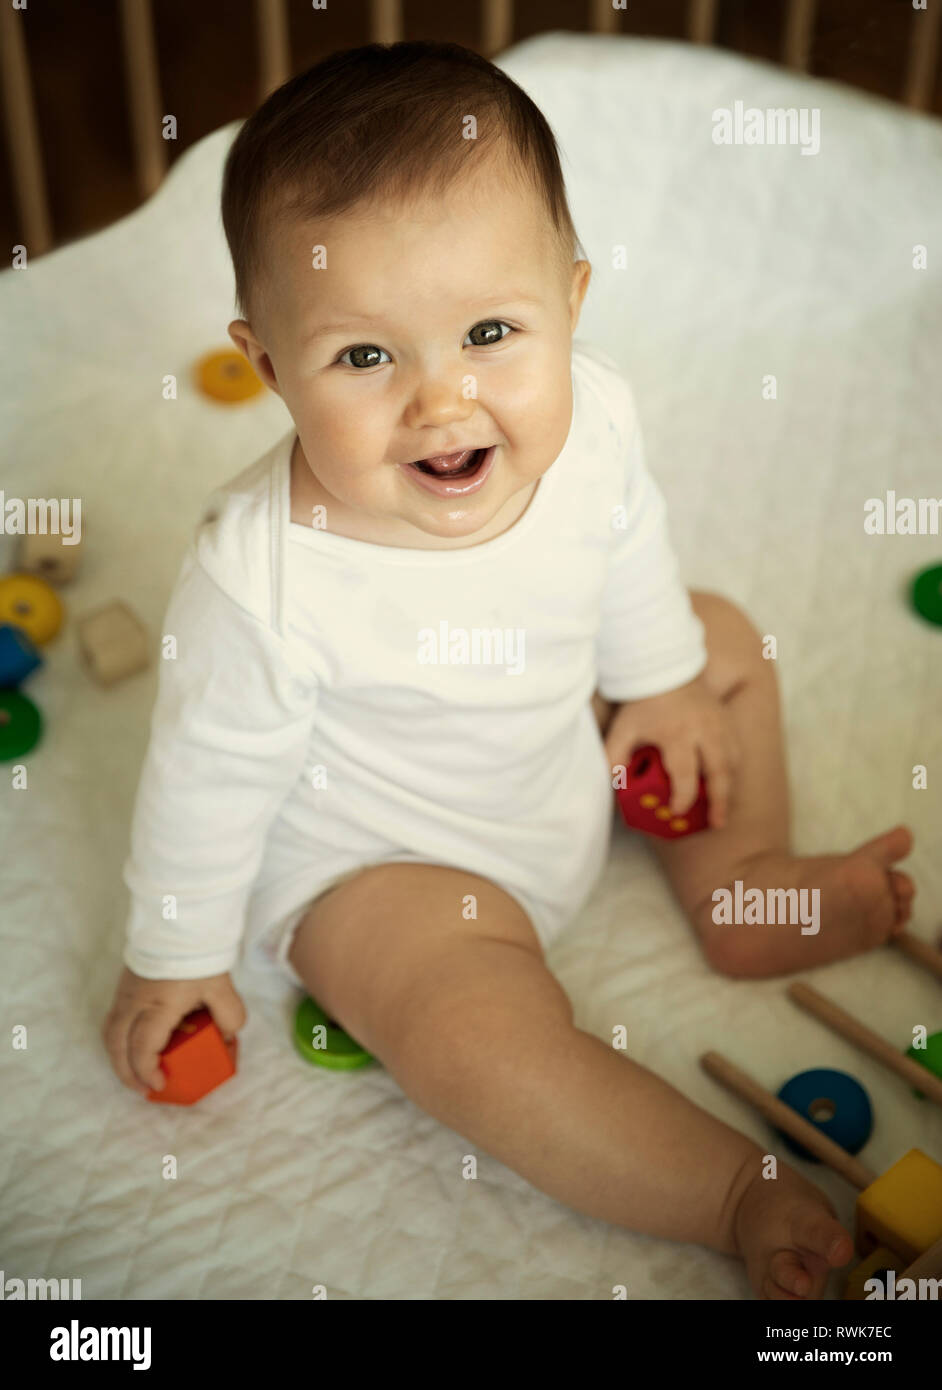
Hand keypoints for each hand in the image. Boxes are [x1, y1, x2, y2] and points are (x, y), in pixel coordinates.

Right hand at [102, 966, 246, 1096]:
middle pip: (117, 1047)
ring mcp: (124, 994)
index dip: (147, 1071)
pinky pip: (112, 1020)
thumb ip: (229, 1015)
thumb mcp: (221, 987)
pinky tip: (133, 1046)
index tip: (160, 1084)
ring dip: (119, 1058)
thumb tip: (227, 1037)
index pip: (142, 1048)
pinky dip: (119, 1040)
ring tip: (136, 1073)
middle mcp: (134, 1004)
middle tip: (144, 1089)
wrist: (177, 921)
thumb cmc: (197, 956)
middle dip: (127, 1073)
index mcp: (157, 1006)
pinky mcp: (123, 987)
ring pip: (110, 1034)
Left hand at [604, 673, 740, 828]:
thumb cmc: (642, 699)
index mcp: (677, 734)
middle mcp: (703, 731)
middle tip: (717, 823)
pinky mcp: (726, 718)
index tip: (678, 811)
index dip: (683, 798)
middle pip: (719, 773)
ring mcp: (719, 724)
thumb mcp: (622, 728)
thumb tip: (614, 785)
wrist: (665, 665)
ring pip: (733, 762)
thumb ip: (615, 756)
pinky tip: (726, 781)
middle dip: (719, 801)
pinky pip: (736, 748)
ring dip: (729, 786)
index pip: (685, 775)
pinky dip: (733, 768)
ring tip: (723, 807)